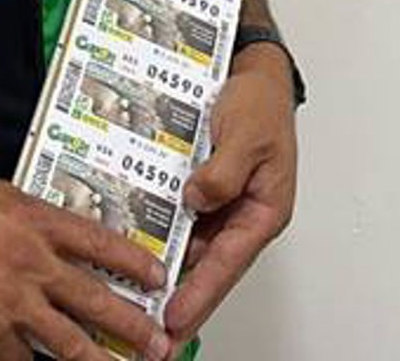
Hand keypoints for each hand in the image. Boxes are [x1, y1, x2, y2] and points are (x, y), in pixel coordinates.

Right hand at [0, 176, 173, 360]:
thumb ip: (31, 216)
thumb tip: (59, 232)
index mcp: (35, 223)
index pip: (99, 244)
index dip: (134, 262)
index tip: (159, 277)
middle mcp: (32, 266)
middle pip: (96, 300)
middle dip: (134, 324)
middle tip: (161, 341)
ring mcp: (13, 307)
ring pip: (70, 343)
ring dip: (103, 360)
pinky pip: (25, 358)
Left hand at [163, 45, 296, 354]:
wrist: (253, 73)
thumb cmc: (260, 104)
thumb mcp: (244, 136)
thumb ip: (223, 172)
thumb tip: (197, 201)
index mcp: (264, 210)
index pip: (228, 262)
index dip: (200, 293)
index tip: (176, 319)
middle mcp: (242, 213)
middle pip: (209, 264)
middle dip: (182, 295)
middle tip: (151, 325)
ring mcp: (223, 202)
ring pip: (193, 243)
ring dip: (168, 263)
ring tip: (136, 290)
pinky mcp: (206, 187)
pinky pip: (183, 214)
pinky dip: (164, 226)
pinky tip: (137, 236)